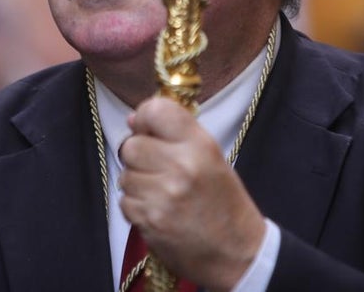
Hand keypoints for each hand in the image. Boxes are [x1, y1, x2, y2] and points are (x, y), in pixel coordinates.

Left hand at [118, 96, 265, 291]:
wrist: (238, 253)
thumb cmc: (224, 203)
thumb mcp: (212, 158)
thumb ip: (176, 136)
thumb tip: (132, 121)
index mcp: (200, 145)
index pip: (156, 110)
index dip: (144, 117)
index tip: (146, 128)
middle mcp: (181, 166)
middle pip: (131, 145)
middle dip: (138, 155)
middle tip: (155, 167)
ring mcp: (164, 195)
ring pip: (125, 175)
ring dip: (137, 183)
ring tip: (161, 192)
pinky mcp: (150, 221)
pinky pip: (125, 202)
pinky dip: (136, 206)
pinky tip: (157, 210)